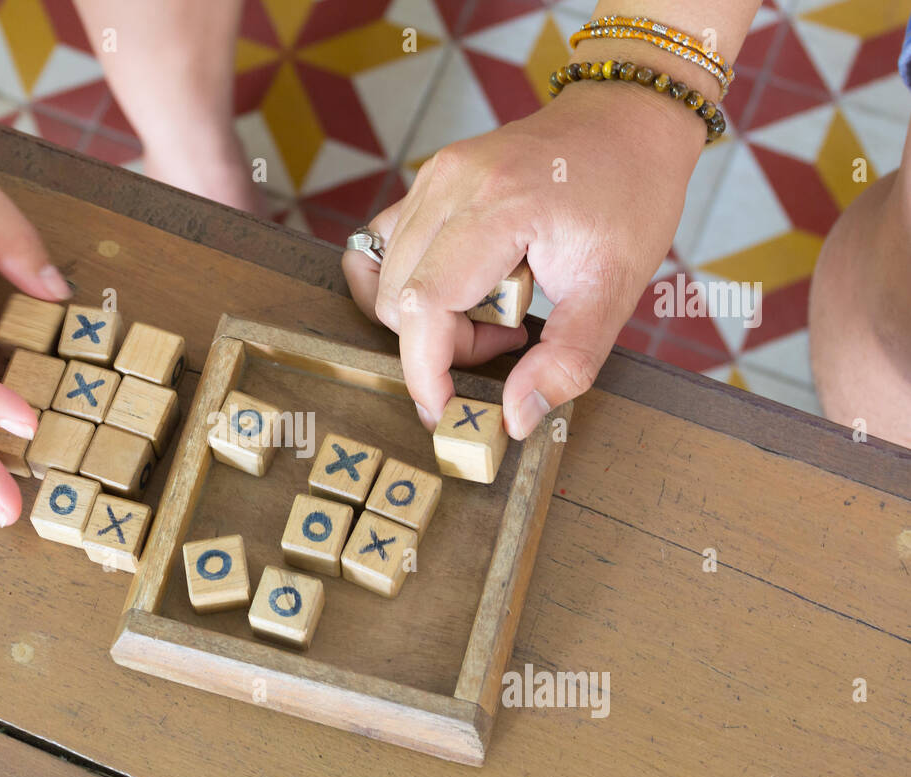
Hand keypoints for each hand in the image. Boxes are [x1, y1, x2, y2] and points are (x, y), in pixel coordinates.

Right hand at [343, 79, 705, 437]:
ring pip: (384, 277)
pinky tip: (464, 285)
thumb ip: (567, 361)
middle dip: (441, 344)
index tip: (444, 409)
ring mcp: (432, 177)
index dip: (425, 370)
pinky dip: (413, 283)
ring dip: (429, 316)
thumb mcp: (616, 288)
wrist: (628, 120)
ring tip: (493, 307)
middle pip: (397, 299)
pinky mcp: (428, 181)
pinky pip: (387, 247)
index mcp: (498, 205)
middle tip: (508, 336)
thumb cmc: (630, 194)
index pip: (424, 304)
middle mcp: (451, 183)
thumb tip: (516, 418)